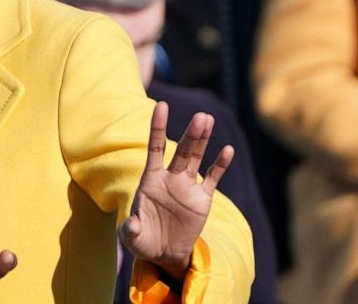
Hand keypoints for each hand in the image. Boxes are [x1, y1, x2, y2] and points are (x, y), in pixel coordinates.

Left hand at [119, 101, 233, 279]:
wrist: (163, 252)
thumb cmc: (143, 240)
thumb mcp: (132, 238)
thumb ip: (130, 230)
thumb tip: (131, 226)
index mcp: (150, 179)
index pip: (155, 146)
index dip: (158, 126)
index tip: (161, 105)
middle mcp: (170, 178)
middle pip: (182, 151)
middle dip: (191, 135)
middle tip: (201, 117)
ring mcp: (187, 186)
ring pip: (197, 158)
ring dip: (203, 141)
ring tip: (208, 120)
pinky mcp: (202, 199)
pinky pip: (212, 179)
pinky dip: (220, 165)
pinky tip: (227, 150)